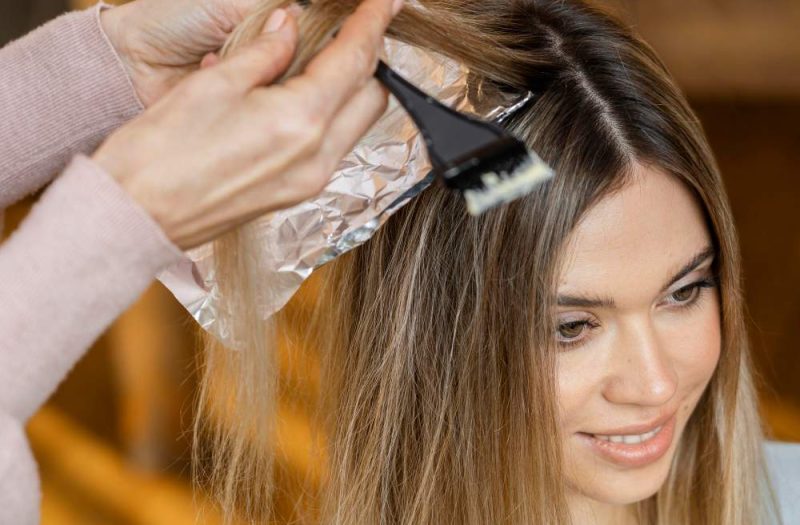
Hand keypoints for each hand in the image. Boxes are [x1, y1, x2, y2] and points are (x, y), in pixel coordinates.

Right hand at [93, 0, 401, 249]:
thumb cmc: (160, 154)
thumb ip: (263, 53)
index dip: (373, 23)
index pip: (356, 61)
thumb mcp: (213, 84)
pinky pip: (333, 147)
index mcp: (301, 122)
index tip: (385, 1)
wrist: (134, 217)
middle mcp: (317, 159)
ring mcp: (309, 181)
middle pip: (370, 97)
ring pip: (355, 125)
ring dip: (351, 88)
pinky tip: (303, 94)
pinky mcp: (294, 194)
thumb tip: (290, 26)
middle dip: (369, 57)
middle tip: (357, 26)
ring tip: (327, 56)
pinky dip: (330, 115)